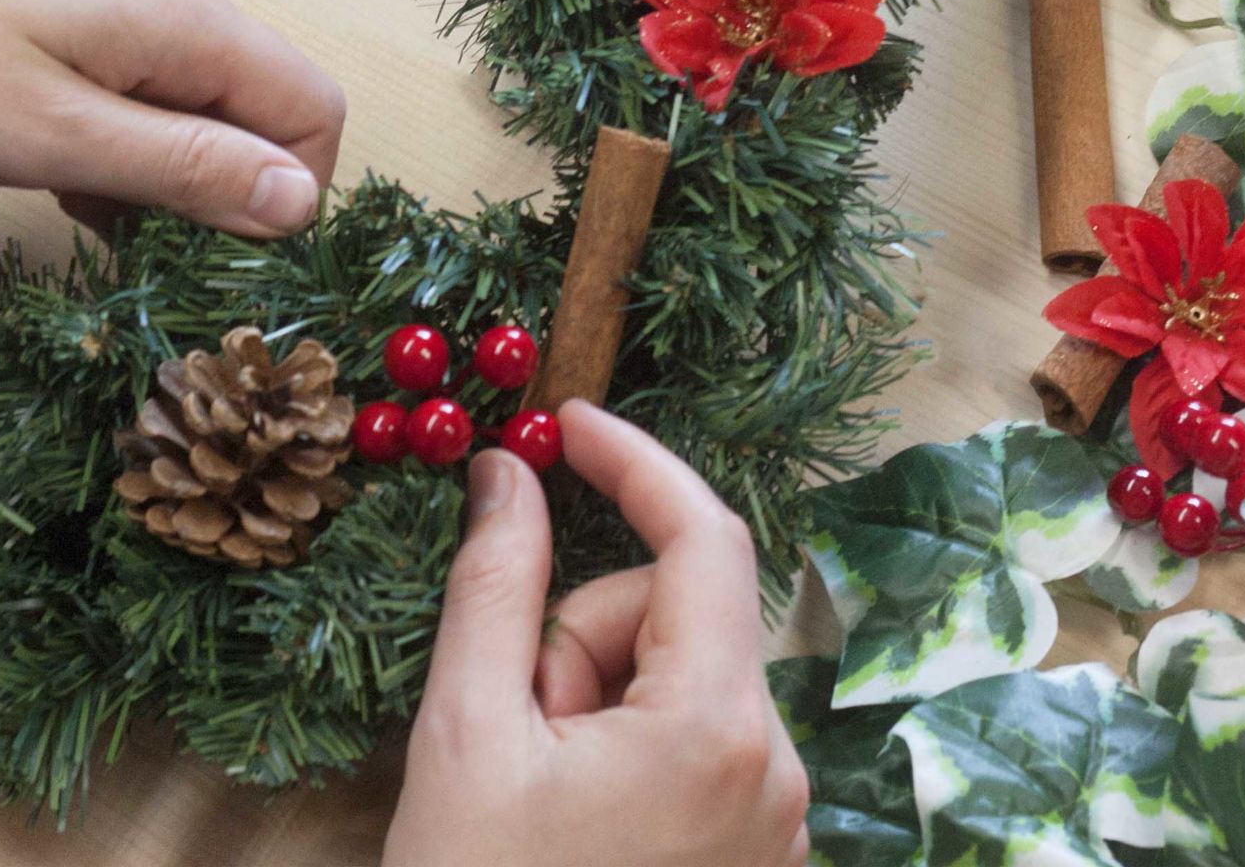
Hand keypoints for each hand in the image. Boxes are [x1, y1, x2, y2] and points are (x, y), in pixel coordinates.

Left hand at [0, 0, 344, 236]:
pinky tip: (32, 151)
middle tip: (129, 246)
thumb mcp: (50, 135)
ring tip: (69, 206)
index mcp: (184, 17)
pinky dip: (106, 121)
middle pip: (253, 98)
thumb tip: (301, 204)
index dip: (290, 198)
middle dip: (217, 186)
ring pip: (184, 84)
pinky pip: (124, 61)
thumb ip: (184, 169)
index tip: (212, 258)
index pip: (315, 111)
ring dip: (154, 161)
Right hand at [383, 401, 809, 866]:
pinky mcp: (756, 855)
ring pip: (677, 676)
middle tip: (515, 719)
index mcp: (717, 728)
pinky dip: (623, 740)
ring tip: (536, 786)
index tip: (565, 420)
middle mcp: (775, 768)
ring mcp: (776, 821)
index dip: (633, 461)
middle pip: (676, 612)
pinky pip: (692, 739)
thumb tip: (507, 472)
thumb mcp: (468, 732)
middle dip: (582, 632)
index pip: (702, 536)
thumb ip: (496, 582)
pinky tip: (569, 815)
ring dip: (594, 695)